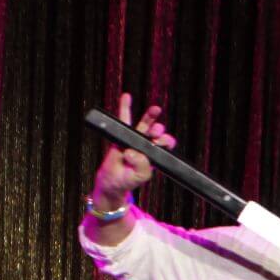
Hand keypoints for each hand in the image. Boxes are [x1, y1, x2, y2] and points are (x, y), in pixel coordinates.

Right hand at [90, 92, 175, 209]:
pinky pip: (124, 120)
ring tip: (155, 110)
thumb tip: (131, 152)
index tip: (161, 143)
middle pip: (157, 132)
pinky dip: (125, 108)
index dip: (166, 140)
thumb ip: (141, 165)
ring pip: (144, 124)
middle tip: (154, 134)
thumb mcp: (141, 176)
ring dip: (150, 116)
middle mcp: (147, 144)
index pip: (166, 143)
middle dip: (159, 130)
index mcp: (155, 154)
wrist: (112, 182)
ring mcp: (135, 138)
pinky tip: (126, 97)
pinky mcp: (121, 135)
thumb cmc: (128, 180)